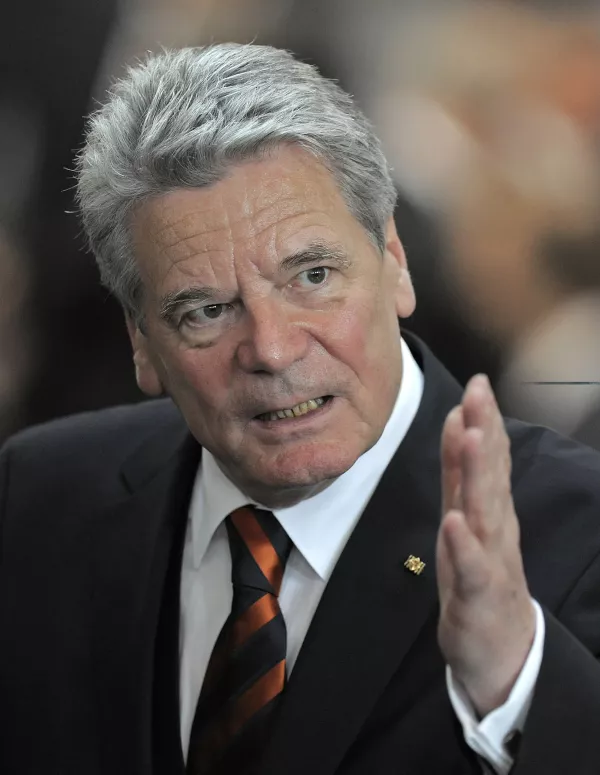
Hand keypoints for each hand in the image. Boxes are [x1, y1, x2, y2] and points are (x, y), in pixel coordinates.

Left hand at [437, 374, 535, 717]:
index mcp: (488, 507)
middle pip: (489, 473)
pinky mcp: (478, 593)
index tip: (479, 382)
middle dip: (483, 431)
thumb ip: (460, 470)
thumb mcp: (466, 515)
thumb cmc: (480, 573)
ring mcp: (489, 559)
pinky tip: (455, 523)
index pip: (487, 457)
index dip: (483, 420)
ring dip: (477, 474)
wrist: (501, 648)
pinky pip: (471, 568)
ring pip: (484, 511)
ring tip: (471, 438)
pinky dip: (463, 545)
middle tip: (480, 392)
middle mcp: (493, 526)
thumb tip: (457, 420)